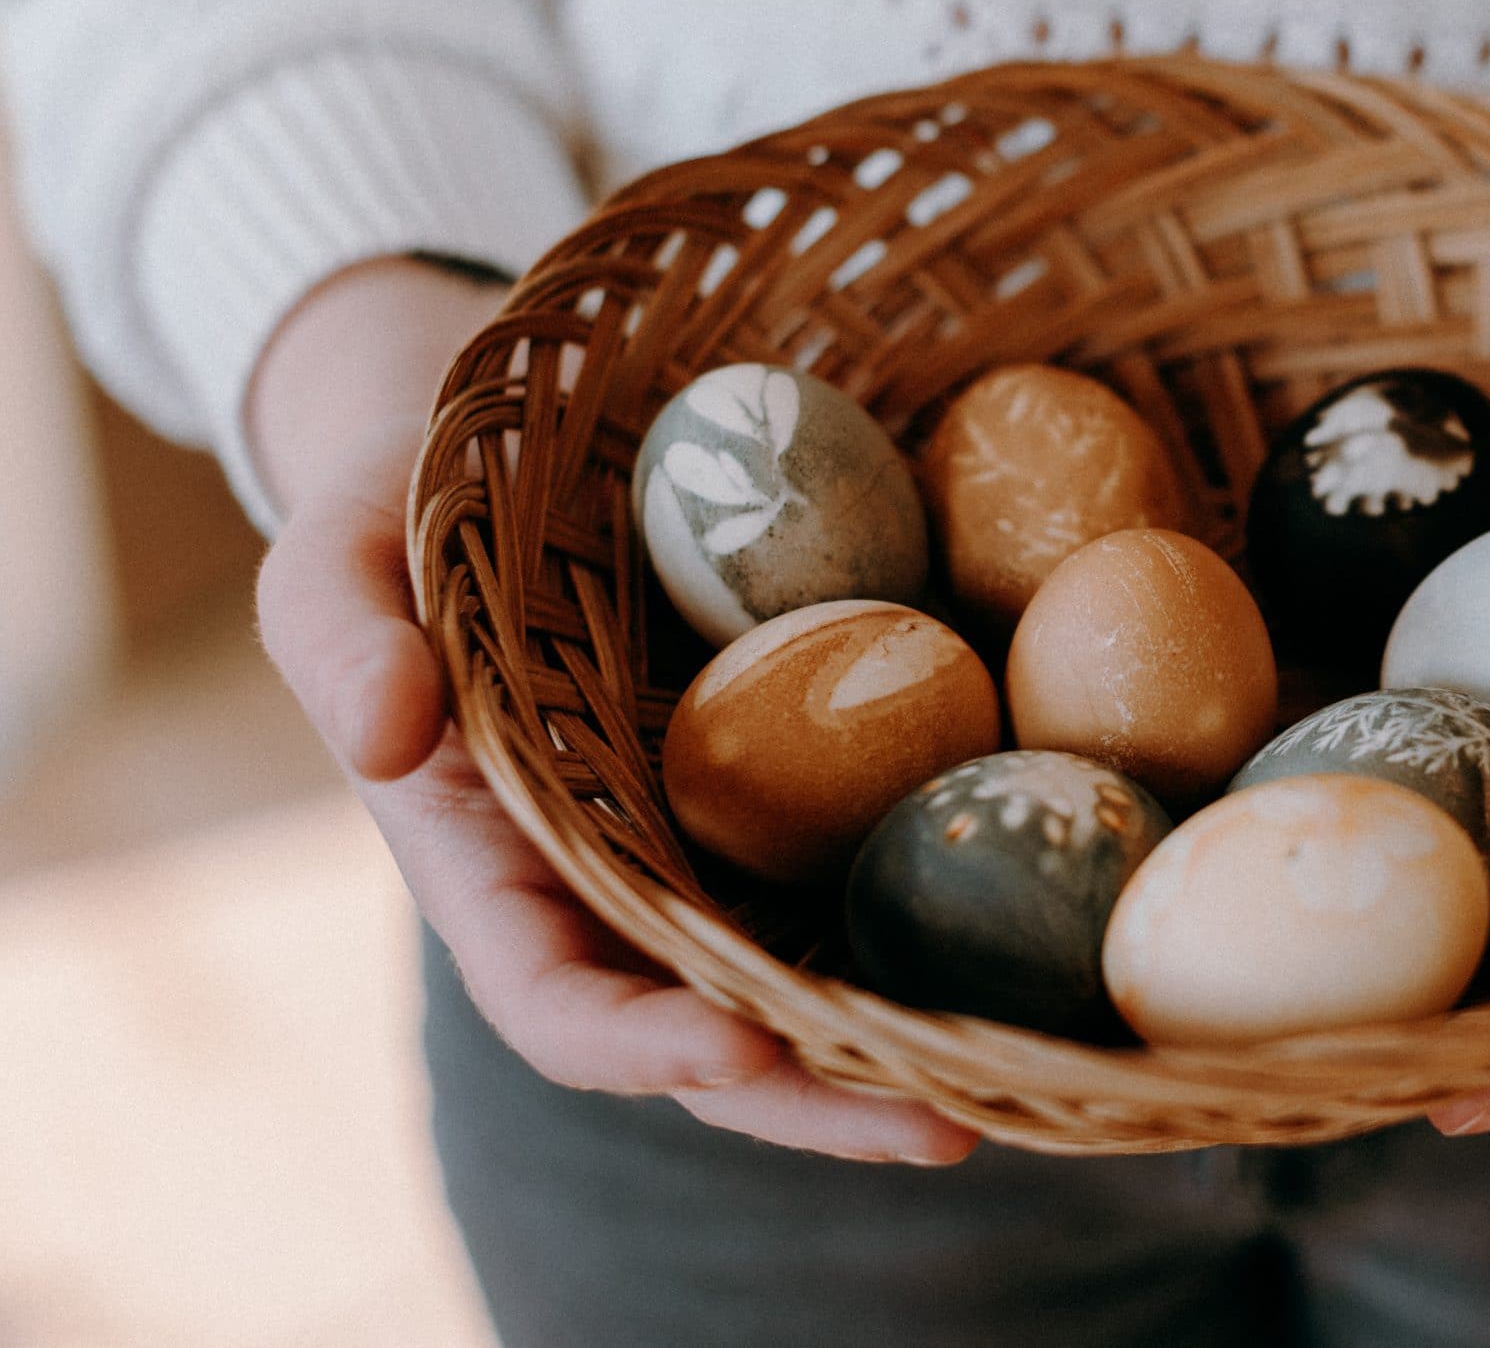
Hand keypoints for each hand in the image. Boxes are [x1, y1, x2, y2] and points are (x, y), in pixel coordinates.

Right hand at [253, 260, 975, 1164]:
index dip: (645, 1045)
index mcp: (493, 873)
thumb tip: (388, 737)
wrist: (498, 465)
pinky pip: (874, 869)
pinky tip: (1052, 942)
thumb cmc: (397, 514)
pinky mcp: (796, 786)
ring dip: (913, 1043)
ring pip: (815, 981)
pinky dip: (954, 921)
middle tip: (948, 1129)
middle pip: (720, 1039)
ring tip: (1036, 1072)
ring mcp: (711, 850)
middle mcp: (614, 893)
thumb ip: (343, 642)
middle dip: (824, 1102)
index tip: (742, 1046)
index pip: (557, 1005)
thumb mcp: (333, 553)